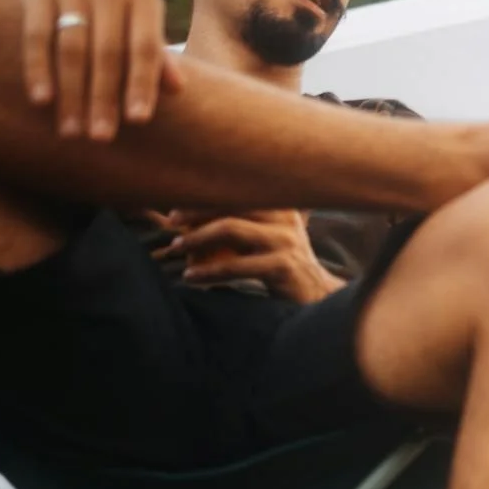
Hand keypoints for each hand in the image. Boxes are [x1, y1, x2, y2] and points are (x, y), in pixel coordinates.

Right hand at [6, 0, 183, 140]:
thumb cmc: (112, 11)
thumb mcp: (139, 24)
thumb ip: (155, 54)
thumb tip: (179, 89)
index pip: (146, 47)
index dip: (142, 84)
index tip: (138, 121)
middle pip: (108, 53)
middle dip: (104, 98)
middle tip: (101, 138)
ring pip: (72, 48)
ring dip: (72, 93)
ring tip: (71, 132)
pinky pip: (37, 35)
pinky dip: (39, 69)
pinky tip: (42, 101)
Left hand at [160, 209, 345, 303]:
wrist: (317, 297)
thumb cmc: (283, 264)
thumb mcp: (268, 236)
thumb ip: (244, 221)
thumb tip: (193, 213)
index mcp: (281, 205)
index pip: (236, 191)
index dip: (204, 197)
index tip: (176, 210)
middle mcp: (285, 218)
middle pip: (231, 203)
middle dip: (195, 212)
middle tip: (171, 225)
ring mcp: (285, 241)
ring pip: (231, 229)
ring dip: (197, 239)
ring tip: (176, 249)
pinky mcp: (283, 267)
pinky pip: (235, 266)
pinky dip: (208, 272)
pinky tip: (191, 278)